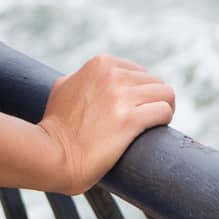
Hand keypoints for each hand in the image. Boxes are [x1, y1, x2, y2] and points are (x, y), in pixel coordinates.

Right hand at [36, 53, 175, 194]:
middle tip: (147, 120)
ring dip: (164, 110)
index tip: (137, 109)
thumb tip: (84, 80)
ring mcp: (121, 96)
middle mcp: (112, 75)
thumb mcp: (64, 87)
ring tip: (155, 125)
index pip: (139, 72)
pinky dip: (164, 120)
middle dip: (153, 101)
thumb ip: (80, 78)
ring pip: (166, 94)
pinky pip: (163, 111)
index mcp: (100, 64)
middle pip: (155, 82)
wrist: (52, 154)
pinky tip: (157, 131)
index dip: (141, 92)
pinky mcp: (129, 120)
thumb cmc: (56, 126)